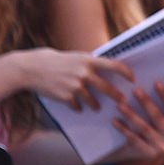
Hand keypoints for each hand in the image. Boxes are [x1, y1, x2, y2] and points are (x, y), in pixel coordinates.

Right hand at [14, 48, 131, 111]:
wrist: (31, 68)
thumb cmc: (54, 60)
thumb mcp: (75, 57)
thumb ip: (89, 63)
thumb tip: (106, 68)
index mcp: (88, 60)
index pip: (114, 65)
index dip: (126, 72)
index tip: (133, 79)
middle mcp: (84, 73)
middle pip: (106, 88)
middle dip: (116, 96)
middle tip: (122, 100)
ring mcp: (75, 86)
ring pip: (92, 100)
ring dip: (95, 105)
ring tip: (97, 107)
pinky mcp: (66, 97)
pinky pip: (77, 106)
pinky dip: (78, 107)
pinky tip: (78, 108)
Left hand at [109, 81, 163, 161]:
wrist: (145, 156)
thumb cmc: (154, 131)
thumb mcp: (163, 122)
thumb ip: (161, 108)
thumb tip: (152, 85)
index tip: (156, 82)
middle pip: (158, 117)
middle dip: (146, 103)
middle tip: (136, 90)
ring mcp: (160, 147)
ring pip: (144, 128)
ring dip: (132, 115)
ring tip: (120, 105)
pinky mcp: (147, 153)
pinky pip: (133, 140)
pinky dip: (123, 129)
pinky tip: (114, 121)